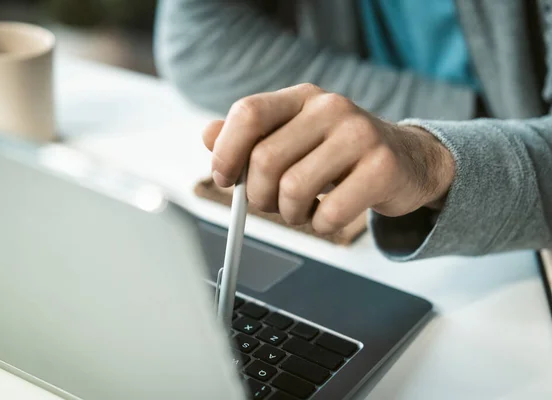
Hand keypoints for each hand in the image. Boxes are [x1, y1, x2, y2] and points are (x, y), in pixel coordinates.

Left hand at [202, 84, 454, 233]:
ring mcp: (360, 135)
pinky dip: (320, 225)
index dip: (226, 151)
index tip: (225, 179)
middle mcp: (330, 108)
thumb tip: (207, 136)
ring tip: (302, 210)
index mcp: (302, 98)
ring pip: (293, 189)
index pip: (249, 113)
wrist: (407, 160)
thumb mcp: (295, 136)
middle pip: (265, 160)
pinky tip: (327, 215)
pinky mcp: (382, 167)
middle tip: (271, 204)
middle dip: (259, 196)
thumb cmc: (340, 154)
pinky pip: (329, 213)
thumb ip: (252, 136)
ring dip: (289, 214)